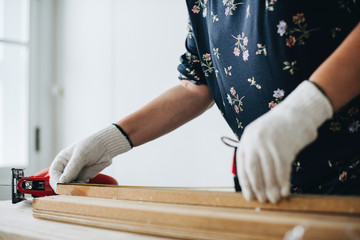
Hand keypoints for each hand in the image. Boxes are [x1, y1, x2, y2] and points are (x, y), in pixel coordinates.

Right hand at [49, 125, 130, 191]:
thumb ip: (72, 168)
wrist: (106, 147)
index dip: (56, 180)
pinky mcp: (83, 178)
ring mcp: (75, 174)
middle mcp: (66, 168)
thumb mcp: (81, 155)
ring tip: (81, 186)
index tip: (61, 186)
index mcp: (61, 160)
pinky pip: (79, 186)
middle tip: (71, 189)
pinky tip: (86, 186)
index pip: (54, 173)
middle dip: (64, 187)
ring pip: (70, 186)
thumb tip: (62, 181)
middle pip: (60, 182)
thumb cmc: (92, 146)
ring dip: (74, 189)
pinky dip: (81, 189)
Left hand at [237, 81, 332, 202]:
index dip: (246, 184)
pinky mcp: (285, 146)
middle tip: (263, 200)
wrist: (296, 113)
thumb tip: (253, 183)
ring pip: (268, 171)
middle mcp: (255, 141)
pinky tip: (285, 191)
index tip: (250, 197)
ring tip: (275, 199)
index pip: (242, 166)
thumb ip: (254, 154)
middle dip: (258, 187)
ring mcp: (270, 143)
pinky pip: (282, 169)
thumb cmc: (277, 130)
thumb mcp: (259, 138)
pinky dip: (283, 182)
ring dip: (272, 188)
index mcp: (246, 140)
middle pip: (253, 170)